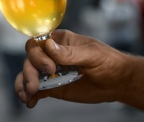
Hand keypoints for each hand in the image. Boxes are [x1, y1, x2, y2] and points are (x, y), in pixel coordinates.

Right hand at [15, 29, 131, 107]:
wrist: (118, 82)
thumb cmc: (108, 61)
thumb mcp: (92, 54)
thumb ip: (70, 52)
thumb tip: (48, 45)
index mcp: (59, 41)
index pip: (38, 43)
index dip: (37, 54)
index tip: (50, 68)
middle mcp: (51, 54)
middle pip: (30, 60)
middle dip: (29, 73)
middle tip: (34, 87)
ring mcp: (51, 71)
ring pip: (29, 74)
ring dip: (24, 84)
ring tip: (26, 96)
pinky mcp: (53, 86)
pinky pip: (37, 90)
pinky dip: (31, 96)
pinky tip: (30, 102)